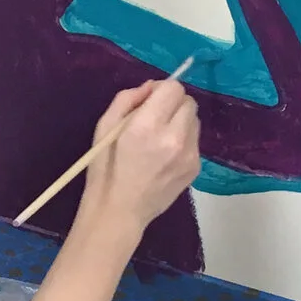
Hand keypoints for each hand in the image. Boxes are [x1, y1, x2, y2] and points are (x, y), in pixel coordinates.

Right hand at [76, 76, 200, 240]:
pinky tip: (165, 156)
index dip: (161, 89)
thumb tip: (150, 88)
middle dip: (173, 104)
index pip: (174, 88)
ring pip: (195, 120)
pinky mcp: (195, 168)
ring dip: (180, 121)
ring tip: (160, 138)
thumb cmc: (105, 169)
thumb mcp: (104, 126)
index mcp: (148, 125)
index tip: (150, 100)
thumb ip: (127, 99)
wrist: (119, 212)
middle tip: (155, 118)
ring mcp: (189, 155)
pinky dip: (183, 141)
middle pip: (189, 102)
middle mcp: (174, 137)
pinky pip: (195, 141)